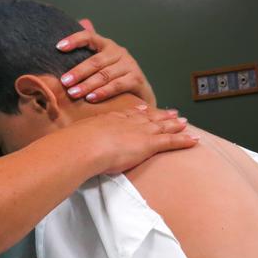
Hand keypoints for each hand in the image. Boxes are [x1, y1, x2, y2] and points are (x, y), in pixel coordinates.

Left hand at [57, 19, 155, 105]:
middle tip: (64, 82)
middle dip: (78, 72)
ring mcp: (129, 65)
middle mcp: (119, 52)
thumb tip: (77, 26)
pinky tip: (90, 98)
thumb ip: (87, 51)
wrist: (141, 95)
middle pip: (95, 61)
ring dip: (87, 85)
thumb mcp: (101, 64)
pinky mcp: (136, 79)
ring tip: (73, 93)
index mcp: (107, 45)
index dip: (74, 40)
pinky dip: (102, 92)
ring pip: (104, 75)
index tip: (59, 47)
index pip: (89, 37)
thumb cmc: (115, 77)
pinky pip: (116, 86)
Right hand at [68, 107, 197, 174]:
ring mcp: (140, 131)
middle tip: (171, 112)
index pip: (128, 114)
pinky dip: (184, 140)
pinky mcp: (149, 143)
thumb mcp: (75, 137)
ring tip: (185, 122)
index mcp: (111, 119)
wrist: (85, 145)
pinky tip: (194, 140)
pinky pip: (171, 141)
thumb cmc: (76, 144)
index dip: (138, 112)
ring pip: (162, 126)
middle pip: (148, 117)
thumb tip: (63, 148)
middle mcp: (128, 122)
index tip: (143, 109)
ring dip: (175, 124)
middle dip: (160, 115)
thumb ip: (75, 142)